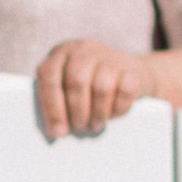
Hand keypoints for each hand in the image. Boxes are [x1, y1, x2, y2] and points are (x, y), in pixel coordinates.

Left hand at [35, 38, 153, 137]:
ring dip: (97, 113)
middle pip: (76, 81)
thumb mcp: (67, 85)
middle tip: (79, 127)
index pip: (49, 76)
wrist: (130, 71)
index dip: (51, 106)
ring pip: (101, 87)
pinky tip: (113, 114)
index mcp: (61, 53)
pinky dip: (118, 108)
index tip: (57, 132)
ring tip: (95, 125)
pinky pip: (125, 91)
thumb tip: (55, 131)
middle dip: (76, 111)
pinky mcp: (132, 68)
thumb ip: (56, 101)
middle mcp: (84, 50)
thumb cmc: (88, 86)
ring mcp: (109, 56)